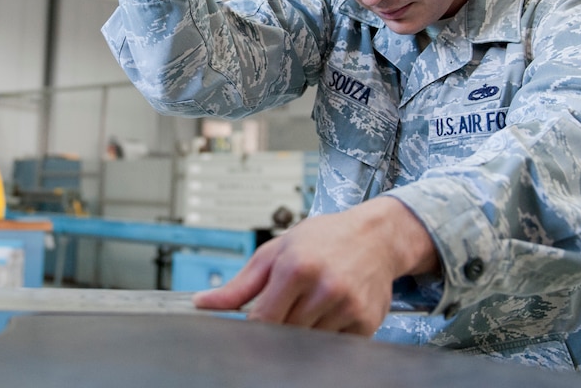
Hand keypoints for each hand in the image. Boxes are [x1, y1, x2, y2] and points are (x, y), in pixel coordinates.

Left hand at [193, 197, 437, 335]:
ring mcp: (347, 307)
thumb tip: (204, 303)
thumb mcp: (276, 251)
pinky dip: (327, 334)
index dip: (254, 327)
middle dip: (279, 325)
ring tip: (311, 302)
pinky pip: (334, 344)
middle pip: (284, 333)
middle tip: (287, 305)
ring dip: (304, 330)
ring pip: (308, 342)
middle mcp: (324, 288)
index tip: (253, 326)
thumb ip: (240, 284)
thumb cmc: (324, 238)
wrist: (376, 236)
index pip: (262, 320)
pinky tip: (331, 310)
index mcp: (296, 268)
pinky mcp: (366, 322)